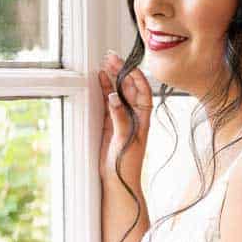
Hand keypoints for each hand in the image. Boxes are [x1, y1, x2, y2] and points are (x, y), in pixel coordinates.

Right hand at [98, 50, 152, 183]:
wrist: (119, 183)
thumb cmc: (126, 166)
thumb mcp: (124, 141)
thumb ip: (120, 118)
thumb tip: (114, 96)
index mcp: (143, 119)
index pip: (143, 91)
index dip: (135, 76)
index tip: (124, 64)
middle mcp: (134, 117)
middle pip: (129, 88)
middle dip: (121, 72)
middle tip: (109, 58)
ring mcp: (122, 120)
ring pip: (118, 93)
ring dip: (112, 79)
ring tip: (103, 64)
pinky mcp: (110, 125)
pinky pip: (107, 103)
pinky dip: (104, 91)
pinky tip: (99, 81)